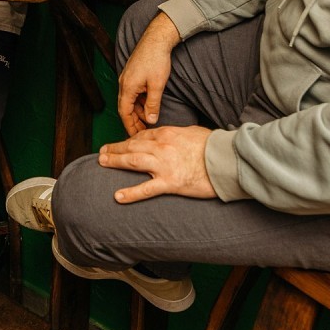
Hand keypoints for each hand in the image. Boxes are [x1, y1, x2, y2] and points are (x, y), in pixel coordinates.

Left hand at [98, 126, 215, 202]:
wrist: (226, 160)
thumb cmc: (214, 146)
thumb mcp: (193, 132)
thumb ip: (178, 133)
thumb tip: (171, 136)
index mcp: (168, 134)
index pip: (142, 136)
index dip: (129, 140)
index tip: (122, 144)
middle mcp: (162, 147)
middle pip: (132, 146)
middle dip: (115, 148)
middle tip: (103, 151)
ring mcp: (164, 165)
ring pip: (132, 161)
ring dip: (115, 161)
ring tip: (102, 162)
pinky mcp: (170, 183)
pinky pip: (146, 188)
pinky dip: (130, 193)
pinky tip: (118, 196)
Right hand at [116, 13, 180, 134]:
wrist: (156, 39)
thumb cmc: (156, 59)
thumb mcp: (157, 85)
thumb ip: (153, 104)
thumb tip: (151, 120)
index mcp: (127, 87)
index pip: (124, 113)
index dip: (129, 126)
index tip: (134, 137)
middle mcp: (124, 84)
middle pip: (125, 108)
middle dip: (133, 121)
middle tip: (142, 132)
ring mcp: (128, 79)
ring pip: (130, 101)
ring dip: (138, 111)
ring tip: (148, 120)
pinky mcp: (133, 75)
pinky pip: (133, 93)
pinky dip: (139, 102)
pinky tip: (148, 105)